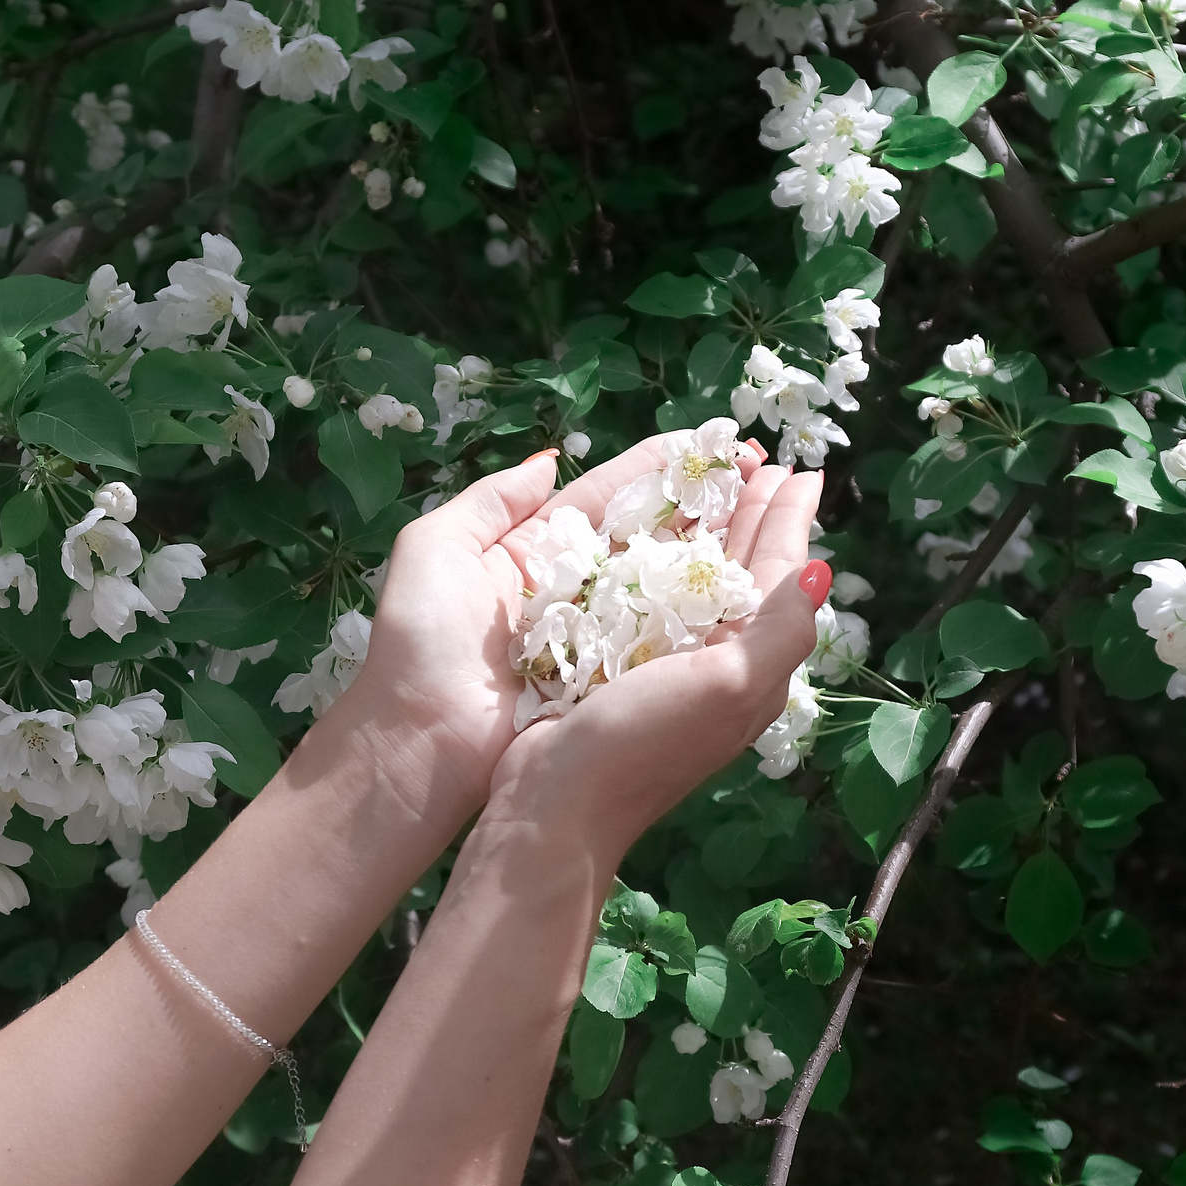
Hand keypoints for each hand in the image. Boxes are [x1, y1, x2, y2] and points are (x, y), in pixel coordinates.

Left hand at [330, 435, 772, 818]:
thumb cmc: (420, 643)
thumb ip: (493, 500)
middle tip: (764, 470)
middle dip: (704, 501)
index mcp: (533, 551)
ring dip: (714, 549)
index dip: (664, 467)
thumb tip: (549, 461)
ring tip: (769, 511)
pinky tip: (745, 585)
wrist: (416, 744)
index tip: (718, 442)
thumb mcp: (435, 548)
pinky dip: (700, 614)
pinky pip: (661, 638)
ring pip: (665, 582)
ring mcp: (597, 636)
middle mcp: (575, 589)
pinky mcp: (609, 680)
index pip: (609, 496)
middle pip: (650, 534)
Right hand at [484, 461, 825, 859]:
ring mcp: (670, 667)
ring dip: (713, 533)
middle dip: (757, 517)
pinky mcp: (622, 668)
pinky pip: (654, 601)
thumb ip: (782, 627)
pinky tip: (654, 540)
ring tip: (716, 488)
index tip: (796, 469)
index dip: (788, 519)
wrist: (557, 805)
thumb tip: (822, 568)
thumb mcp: (732, 684)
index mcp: (751, 663)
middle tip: (761, 463)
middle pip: (747, 572)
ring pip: (703, 583)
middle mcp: (719, 664)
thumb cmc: (646, 742)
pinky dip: (662, 563)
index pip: (781, 574)